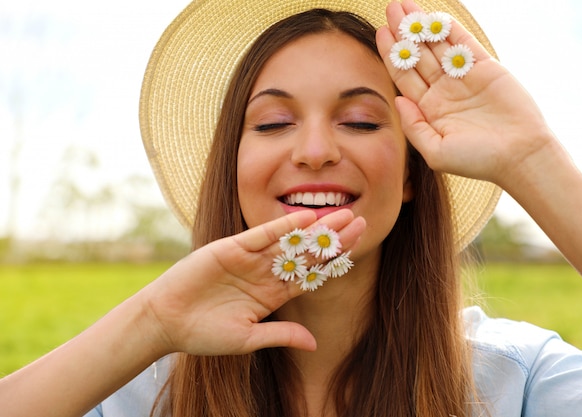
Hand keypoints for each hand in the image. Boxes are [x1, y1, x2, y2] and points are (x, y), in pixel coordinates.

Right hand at [139, 209, 364, 356]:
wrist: (165, 320)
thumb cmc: (203, 334)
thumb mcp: (246, 339)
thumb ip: (281, 335)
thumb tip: (315, 344)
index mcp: (274, 295)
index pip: (312, 276)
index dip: (334, 263)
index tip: (358, 250)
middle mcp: (267, 273)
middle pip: (308, 254)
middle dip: (334, 240)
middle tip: (361, 223)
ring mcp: (251, 259)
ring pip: (290, 241)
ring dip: (316, 229)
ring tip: (344, 215)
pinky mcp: (232, 248)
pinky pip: (262, 235)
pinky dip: (283, 226)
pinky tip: (306, 218)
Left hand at [376, 0, 556, 187]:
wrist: (519, 155)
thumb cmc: (477, 160)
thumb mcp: (436, 152)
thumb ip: (414, 127)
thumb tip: (397, 100)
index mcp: (429, 109)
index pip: (404, 76)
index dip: (392, 54)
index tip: (380, 33)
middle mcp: (443, 91)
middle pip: (417, 56)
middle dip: (403, 33)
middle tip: (391, 9)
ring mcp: (463, 78)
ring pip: (437, 46)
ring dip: (421, 26)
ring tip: (405, 6)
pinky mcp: (485, 68)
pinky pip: (464, 44)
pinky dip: (450, 29)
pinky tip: (434, 17)